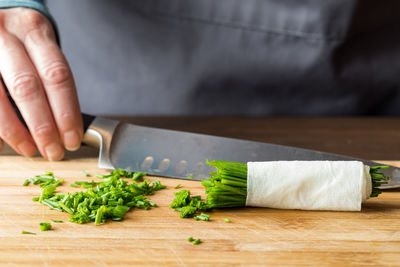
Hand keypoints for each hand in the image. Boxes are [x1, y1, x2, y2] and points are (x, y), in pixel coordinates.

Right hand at [0, 7, 81, 160]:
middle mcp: (5, 35)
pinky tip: (5, 143)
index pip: (57, 76)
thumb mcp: (41, 49)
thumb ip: (52, 81)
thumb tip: (66, 128)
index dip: (66, 112)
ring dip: (16, 130)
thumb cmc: (22, 42)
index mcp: (34, 31)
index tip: (72, 139)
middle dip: (43, 126)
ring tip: (30, 149)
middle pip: (27, 87)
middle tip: (53, 151)